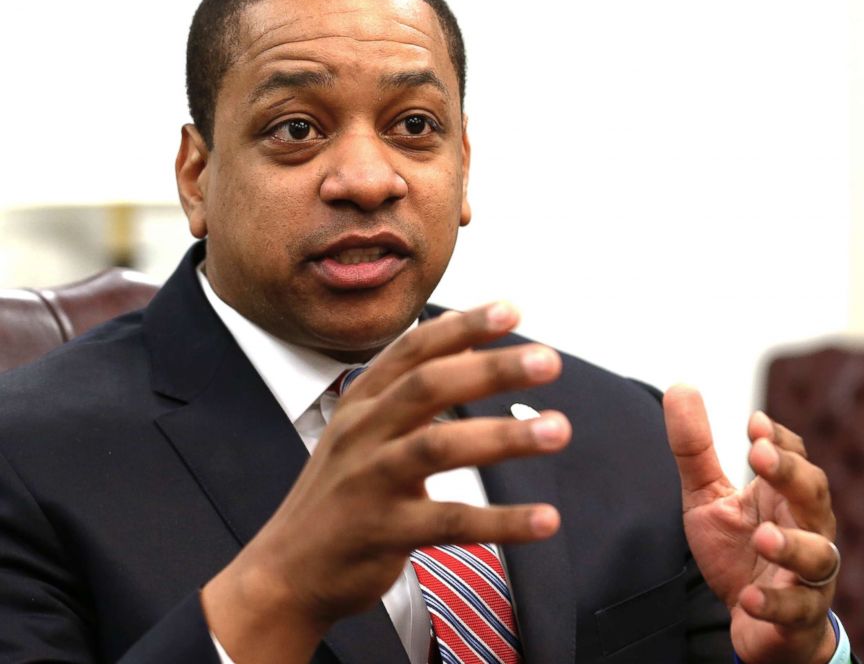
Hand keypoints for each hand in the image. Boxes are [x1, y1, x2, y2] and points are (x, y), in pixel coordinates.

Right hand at [203, 302, 571, 662]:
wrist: (286, 572)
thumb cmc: (340, 493)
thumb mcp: (363, 429)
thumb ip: (411, 385)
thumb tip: (462, 334)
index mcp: (362, 402)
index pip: (413, 349)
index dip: (462, 326)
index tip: (512, 310)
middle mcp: (362, 432)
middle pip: (428, 386)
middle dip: (491, 369)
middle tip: (549, 360)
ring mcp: (369, 481)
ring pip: (438, 447)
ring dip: (504, 436)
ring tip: (558, 428)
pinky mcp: (382, 532)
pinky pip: (450, 523)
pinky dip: (502, 520)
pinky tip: (546, 520)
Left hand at [663, 385, 838, 663]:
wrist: (757, 623)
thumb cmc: (739, 550)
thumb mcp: (708, 496)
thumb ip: (695, 448)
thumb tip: (680, 385)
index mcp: (784, 496)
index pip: (795, 459)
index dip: (779, 441)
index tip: (754, 423)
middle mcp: (807, 529)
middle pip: (815, 495)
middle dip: (791, 474)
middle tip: (759, 455)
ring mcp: (808, 576)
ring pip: (818, 557)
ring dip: (793, 545)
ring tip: (763, 534)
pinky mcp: (799, 618)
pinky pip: (795, 611)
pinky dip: (773, 605)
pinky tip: (748, 598)